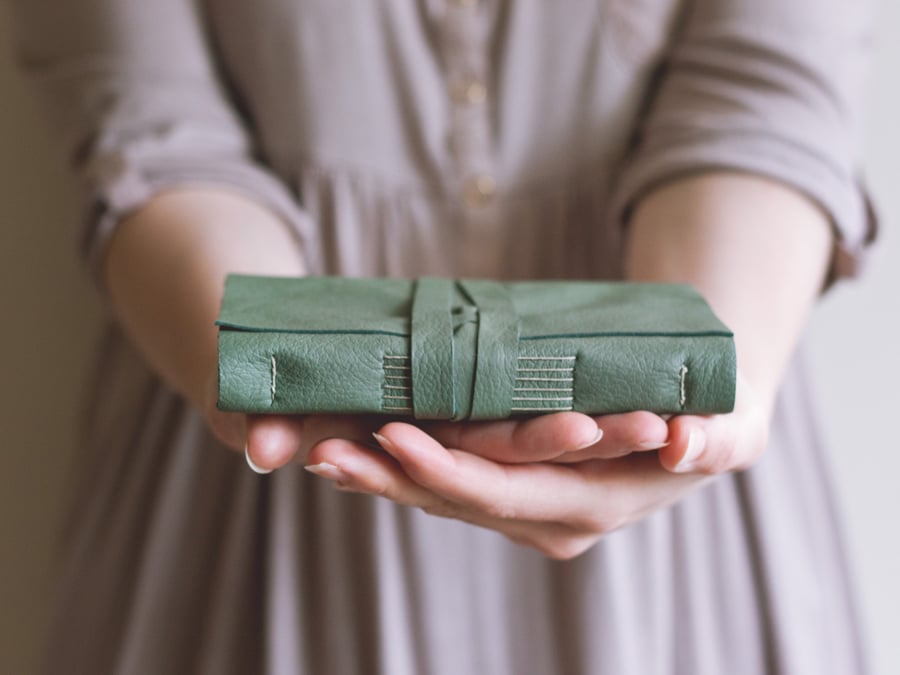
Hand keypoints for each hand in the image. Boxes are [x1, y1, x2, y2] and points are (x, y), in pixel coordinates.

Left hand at [303, 375, 768, 558]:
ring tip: (317, 448)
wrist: (700, 425)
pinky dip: (400, 464)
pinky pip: (447, 478)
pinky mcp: (509, 479)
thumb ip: (717, 438)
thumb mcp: (731, 425)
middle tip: (321, 449)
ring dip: (380, 474)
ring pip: (440, 494)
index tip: (395, 435)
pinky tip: (353, 442)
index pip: (508, 495)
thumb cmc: (715, 419)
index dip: (451, 471)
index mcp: (592, 506)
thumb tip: (684, 444)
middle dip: (390, 478)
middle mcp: (548, 517)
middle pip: (456, 501)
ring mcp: (523, 503)